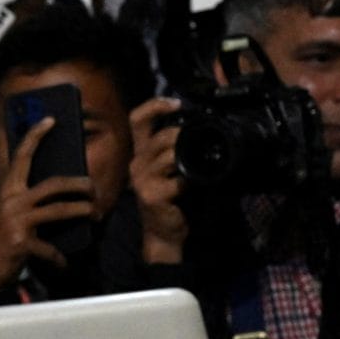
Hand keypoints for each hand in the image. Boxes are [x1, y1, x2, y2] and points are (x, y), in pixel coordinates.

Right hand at [0, 118, 93, 290]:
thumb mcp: (9, 216)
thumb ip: (27, 204)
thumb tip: (61, 198)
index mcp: (8, 191)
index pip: (22, 156)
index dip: (36, 135)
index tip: (51, 119)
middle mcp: (11, 201)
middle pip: (54, 184)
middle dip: (79, 184)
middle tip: (94, 188)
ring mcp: (16, 221)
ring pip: (60, 210)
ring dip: (83, 211)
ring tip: (96, 214)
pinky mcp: (22, 242)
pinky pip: (52, 248)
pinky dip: (60, 257)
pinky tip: (64, 263)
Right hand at [129, 98, 188, 263]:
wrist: (164, 234)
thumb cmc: (171, 201)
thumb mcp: (170, 171)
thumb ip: (177, 151)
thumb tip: (202, 131)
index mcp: (141, 154)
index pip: (137, 120)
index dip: (155, 106)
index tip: (177, 104)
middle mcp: (137, 163)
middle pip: (159, 136)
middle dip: (182, 134)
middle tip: (200, 139)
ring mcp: (142, 179)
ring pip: (168, 154)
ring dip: (187, 155)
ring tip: (199, 162)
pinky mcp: (153, 194)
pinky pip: (178, 179)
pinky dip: (192, 179)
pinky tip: (196, 184)